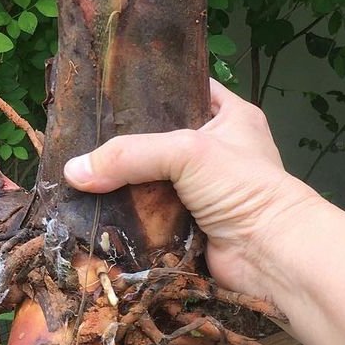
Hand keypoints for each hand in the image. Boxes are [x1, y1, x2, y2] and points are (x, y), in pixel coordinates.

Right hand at [63, 80, 324, 295]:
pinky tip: (93, 205)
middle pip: (159, 136)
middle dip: (126, 139)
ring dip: (122, 180)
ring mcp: (201, 190)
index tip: (107, 87)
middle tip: (82, 132)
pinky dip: (127, 214)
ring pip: (150, 177)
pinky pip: (148, 214)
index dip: (150, 87)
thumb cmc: (243, 187)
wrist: (272, 257)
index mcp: (229, 115)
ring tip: (78, 168)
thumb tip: (72, 171)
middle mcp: (216, 149)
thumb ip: (129, 154)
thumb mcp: (186, 151)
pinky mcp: (187, 224)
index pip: (183, 88)